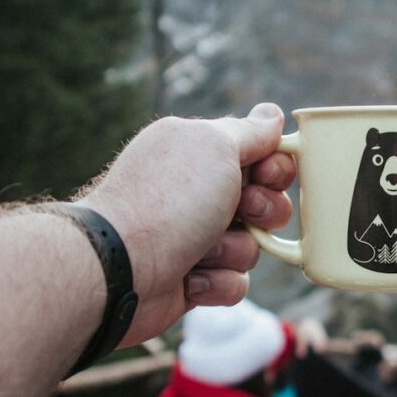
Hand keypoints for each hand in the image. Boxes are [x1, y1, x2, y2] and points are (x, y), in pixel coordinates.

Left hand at [77, 103, 294, 343]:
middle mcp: (196, 193)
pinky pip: (234, 282)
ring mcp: (194, 237)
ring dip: (233, 250)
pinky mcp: (193, 278)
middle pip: (264, 201)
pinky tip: (189, 278)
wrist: (121, 268)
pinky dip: (217, 281)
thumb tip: (273, 115)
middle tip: (243, 210)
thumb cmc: (169, 202)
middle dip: (265, 211)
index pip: (259, 154)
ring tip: (201, 251)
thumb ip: (250, 131)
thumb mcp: (215, 147)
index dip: (274, 167)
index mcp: (198, 153)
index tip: (265, 175)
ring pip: (252, 246)